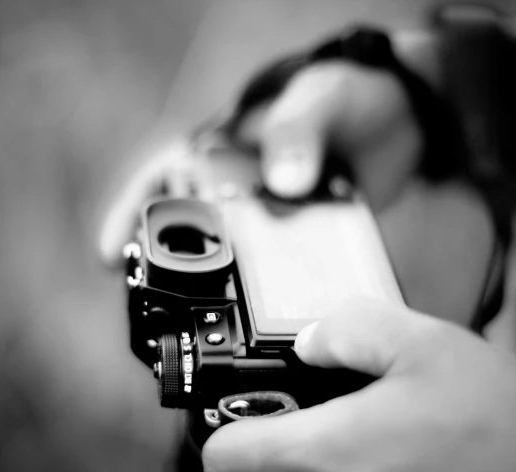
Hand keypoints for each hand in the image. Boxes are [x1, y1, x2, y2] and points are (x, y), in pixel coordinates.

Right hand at [99, 57, 494, 325]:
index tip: (109, 255)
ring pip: (229, 259)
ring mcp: (270, 218)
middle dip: (165, 269)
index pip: (163, 178)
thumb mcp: (320, 103)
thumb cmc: (351, 95)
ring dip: (214, 292)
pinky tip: (270, 326)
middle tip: (149, 312)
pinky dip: (268, 299)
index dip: (130, 215)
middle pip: (187, 230)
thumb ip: (301, 134)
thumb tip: (286, 182)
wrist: (405, 118)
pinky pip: (277, 274)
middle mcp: (239, 186)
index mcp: (226, 145)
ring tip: (201, 332)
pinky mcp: (302, 242)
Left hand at [202, 299, 515, 471]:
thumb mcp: (426, 344)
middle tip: (359, 420)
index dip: (233, 430)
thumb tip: (309, 340)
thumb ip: (349, 328)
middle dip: (305, 446)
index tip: (257, 418)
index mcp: (321, 458)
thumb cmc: (503, 433)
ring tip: (397, 448)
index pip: (221, 459)